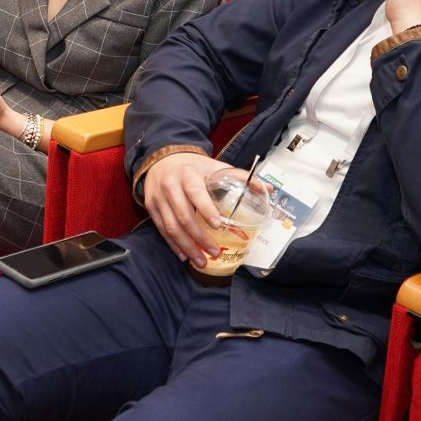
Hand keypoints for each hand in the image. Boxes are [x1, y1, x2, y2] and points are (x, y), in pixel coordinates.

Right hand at [140, 150, 232, 266]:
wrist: (162, 159)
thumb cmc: (193, 167)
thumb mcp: (214, 166)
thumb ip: (240, 177)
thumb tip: (268, 189)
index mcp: (188, 174)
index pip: (195, 192)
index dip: (205, 209)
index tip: (217, 225)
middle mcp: (170, 186)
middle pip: (183, 216)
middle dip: (199, 237)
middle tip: (214, 251)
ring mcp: (159, 198)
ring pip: (171, 227)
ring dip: (187, 246)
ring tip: (201, 260)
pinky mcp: (151, 207)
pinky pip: (162, 229)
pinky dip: (173, 244)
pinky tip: (184, 255)